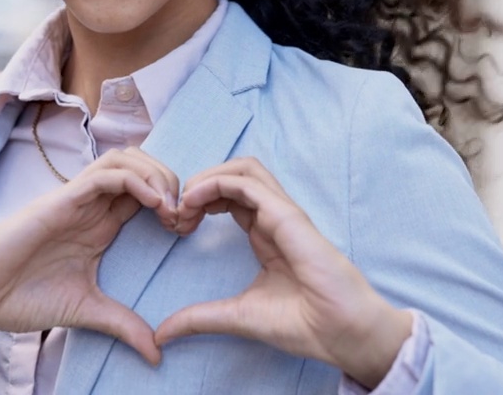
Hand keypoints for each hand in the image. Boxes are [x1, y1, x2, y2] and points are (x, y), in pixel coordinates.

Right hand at [0, 146, 178, 366]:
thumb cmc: (22, 298)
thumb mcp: (86, 312)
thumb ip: (123, 325)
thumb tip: (158, 353)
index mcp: (100, 224)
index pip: (147, 191)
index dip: (175, 202)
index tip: (188, 231)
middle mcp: (91, 205)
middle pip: (142, 166)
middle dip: (173, 182)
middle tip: (185, 217)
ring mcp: (76, 198)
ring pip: (126, 159)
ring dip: (157, 175)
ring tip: (171, 209)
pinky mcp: (61, 199)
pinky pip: (105, 174)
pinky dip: (136, 180)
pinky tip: (154, 204)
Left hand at [155, 158, 412, 389]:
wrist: (340, 333)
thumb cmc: (302, 323)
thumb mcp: (236, 316)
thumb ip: (200, 318)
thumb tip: (162, 332)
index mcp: (265, 233)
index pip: (228, 197)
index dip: (197, 203)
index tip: (175, 227)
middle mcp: (273, 217)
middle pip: (233, 175)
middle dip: (197, 185)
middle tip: (175, 214)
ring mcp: (282, 213)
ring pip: (242, 169)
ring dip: (206, 178)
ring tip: (183, 204)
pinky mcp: (287, 215)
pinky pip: (248, 182)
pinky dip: (216, 183)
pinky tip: (193, 202)